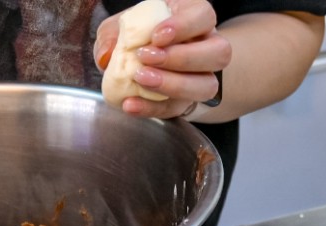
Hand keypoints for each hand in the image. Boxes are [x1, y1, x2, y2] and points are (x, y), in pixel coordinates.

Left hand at [95, 0, 229, 118]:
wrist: (147, 64)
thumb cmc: (140, 35)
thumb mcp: (122, 26)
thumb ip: (112, 35)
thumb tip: (106, 56)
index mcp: (195, 16)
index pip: (204, 16)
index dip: (184, 26)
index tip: (157, 36)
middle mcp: (208, 46)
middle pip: (218, 53)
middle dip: (182, 58)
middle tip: (147, 58)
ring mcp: (204, 77)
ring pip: (208, 85)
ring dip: (174, 85)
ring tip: (142, 80)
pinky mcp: (190, 102)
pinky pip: (180, 108)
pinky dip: (153, 108)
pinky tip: (132, 104)